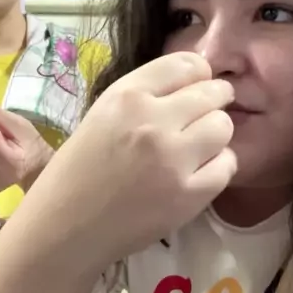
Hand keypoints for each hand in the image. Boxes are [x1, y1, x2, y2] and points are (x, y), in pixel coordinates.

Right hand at [48, 51, 236, 260]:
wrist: (65, 229)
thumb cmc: (76, 173)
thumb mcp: (102, 116)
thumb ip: (145, 97)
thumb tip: (193, 86)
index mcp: (126, 96)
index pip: (187, 64)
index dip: (199, 76)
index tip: (196, 89)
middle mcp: (153, 121)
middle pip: (212, 94)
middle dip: (214, 103)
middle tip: (207, 117)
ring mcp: (174, 159)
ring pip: (223, 128)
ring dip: (216, 136)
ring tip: (198, 149)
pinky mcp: (189, 195)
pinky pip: (227, 165)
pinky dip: (218, 167)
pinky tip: (199, 174)